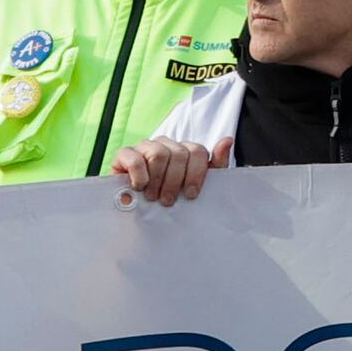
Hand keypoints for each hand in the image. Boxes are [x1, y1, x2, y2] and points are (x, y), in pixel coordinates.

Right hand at [110, 138, 224, 207]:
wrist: (135, 210)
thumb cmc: (168, 196)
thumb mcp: (195, 186)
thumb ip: (215, 165)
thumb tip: (227, 140)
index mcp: (184, 150)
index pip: (198, 151)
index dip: (196, 174)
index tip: (191, 195)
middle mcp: (166, 144)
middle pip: (179, 153)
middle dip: (175, 181)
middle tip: (168, 200)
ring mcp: (145, 146)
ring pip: (159, 154)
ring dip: (157, 180)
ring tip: (153, 197)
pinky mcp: (124, 154)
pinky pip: (134, 157)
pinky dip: (139, 175)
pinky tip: (139, 187)